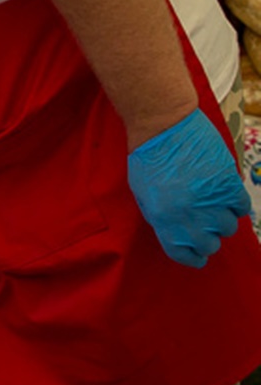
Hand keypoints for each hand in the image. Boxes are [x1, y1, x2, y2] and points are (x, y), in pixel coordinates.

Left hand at [128, 108, 251, 266]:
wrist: (163, 126)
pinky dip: (235, 205)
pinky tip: (225, 196)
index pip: (183, 254)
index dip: (192, 258)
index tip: (197, 257)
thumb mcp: (142, 194)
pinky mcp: (229, 183)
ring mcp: (211, 200)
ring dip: (222, 221)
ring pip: (228, 228)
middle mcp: (189, 214)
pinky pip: (241, 207)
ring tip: (212, 207)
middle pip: (209, 245)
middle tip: (205, 228)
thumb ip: (159, 217)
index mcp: (163, 219)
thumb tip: (177, 234)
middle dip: (208, 240)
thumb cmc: (147, 157)